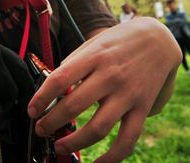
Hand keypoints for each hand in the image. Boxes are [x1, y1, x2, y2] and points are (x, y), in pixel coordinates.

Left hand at [27, 17, 180, 162]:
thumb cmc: (119, 41)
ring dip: (74, 142)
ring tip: (59, 146)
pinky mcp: (142, 108)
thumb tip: (52, 88)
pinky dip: (111, 157)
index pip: (60, 80)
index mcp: (94, 57)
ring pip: (98, 128)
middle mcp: (111, 76)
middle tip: (41, 129)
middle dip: (51, 122)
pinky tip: (97, 162)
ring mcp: (128, 94)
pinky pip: (127, 140)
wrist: (158, 39)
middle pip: (74, 106)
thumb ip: (74, 64)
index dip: (41, 98)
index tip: (32, 110)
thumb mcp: (94, 43)